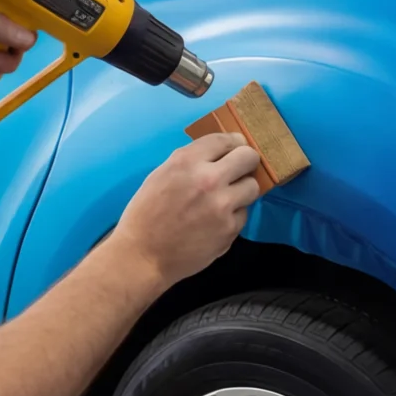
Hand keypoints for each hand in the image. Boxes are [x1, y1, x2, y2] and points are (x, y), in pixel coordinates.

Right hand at [103, 132, 266, 288]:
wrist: (143, 255)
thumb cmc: (146, 214)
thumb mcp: (161, 176)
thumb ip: (190, 162)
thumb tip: (219, 153)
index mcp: (186, 162)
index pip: (225, 140)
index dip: (234, 143)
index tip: (236, 147)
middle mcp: (208, 179)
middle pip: (248, 157)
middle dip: (246, 162)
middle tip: (241, 169)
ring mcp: (222, 205)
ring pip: (252, 186)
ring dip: (242, 190)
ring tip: (226, 197)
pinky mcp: (230, 228)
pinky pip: (244, 213)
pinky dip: (233, 215)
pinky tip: (216, 221)